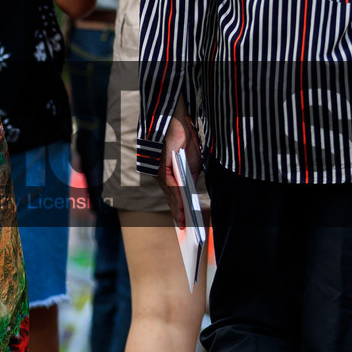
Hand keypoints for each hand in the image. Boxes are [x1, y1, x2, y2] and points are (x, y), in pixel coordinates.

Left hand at [160, 112, 200, 227]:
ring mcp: (161, 171)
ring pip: (172, 196)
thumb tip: (190, 196)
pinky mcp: (164, 167)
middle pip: (172, 198)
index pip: (173, 195)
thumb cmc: (183, 139)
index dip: (177, 210)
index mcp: (168, 173)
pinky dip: (178, 200)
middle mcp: (161, 174)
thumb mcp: (191, 162)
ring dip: (178, 211)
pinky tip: (183, 211)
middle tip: (183, 231)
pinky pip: (172, 187)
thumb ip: (189, 178)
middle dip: (178, 215)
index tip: (181, 224)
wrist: (175, 120)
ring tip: (184, 225)